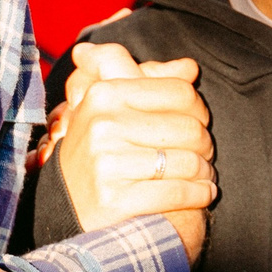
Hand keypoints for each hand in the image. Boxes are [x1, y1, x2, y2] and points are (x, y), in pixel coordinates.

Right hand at [52, 43, 214, 254]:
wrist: (66, 204)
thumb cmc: (100, 149)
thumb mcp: (112, 106)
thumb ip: (150, 79)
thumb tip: (189, 67)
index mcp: (104, 94)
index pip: (180, 91)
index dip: (198, 109)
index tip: (196, 122)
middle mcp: (101, 125)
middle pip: (189, 128)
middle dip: (205, 144)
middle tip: (202, 154)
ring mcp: (105, 163)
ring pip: (188, 162)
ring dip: (204, 172)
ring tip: (202, 175)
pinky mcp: (114, 199)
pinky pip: (178, 192)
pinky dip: (198, 194)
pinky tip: (201, 193)